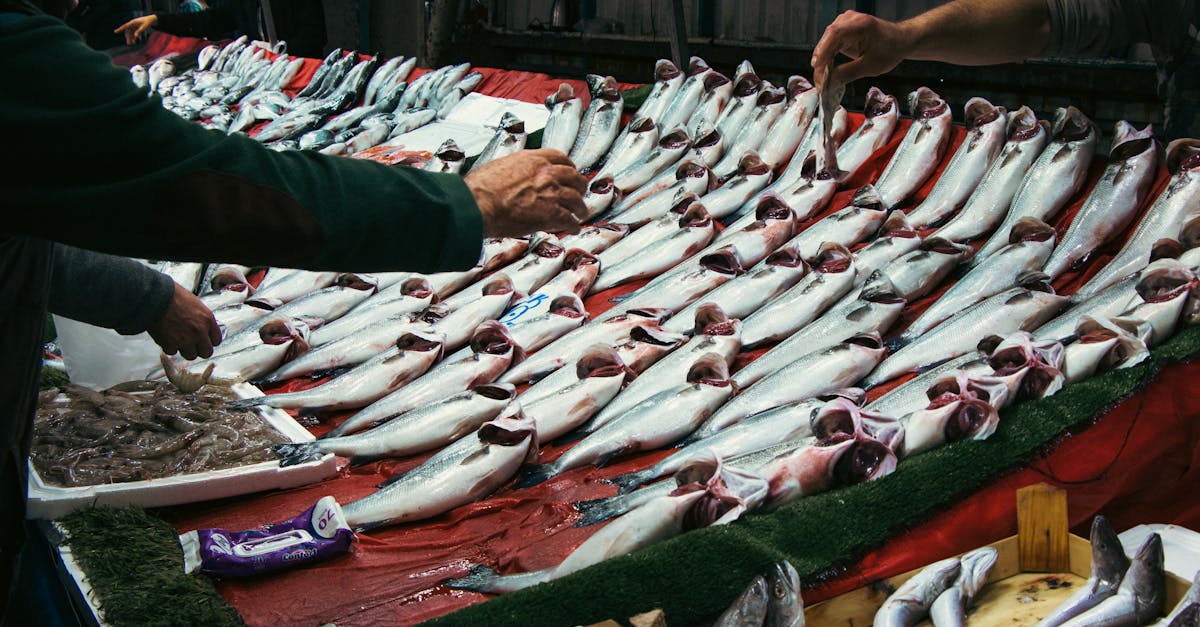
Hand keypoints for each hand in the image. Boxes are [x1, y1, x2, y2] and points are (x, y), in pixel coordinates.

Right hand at [114, 14, 158, 45]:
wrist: (151, 20)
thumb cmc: (147, 22)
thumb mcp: (144, 27)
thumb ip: (139, 31)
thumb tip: (135, 36)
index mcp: (132, 22)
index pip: (125, 26)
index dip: (120, 29)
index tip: (115, 32)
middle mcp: (132, 24)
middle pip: (128, 31)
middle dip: (128, 37)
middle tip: (129, 44)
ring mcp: (133, 26)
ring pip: (130, 33)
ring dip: (130, 38)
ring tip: (132, 44)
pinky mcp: (136, 28)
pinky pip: (133, 33)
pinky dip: (133, 37)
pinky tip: (134, 41)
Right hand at [147, 283, 221, 359]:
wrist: (155, 298)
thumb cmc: (173, 296)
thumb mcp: (195, 304)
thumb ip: (202, 318)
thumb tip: (204, 327)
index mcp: (207, 319)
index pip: (217, 340)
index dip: (210, 341)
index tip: (205, 340)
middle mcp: (199, 332)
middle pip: (206, 352)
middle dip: (200, 349)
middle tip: (193, 344)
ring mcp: (185, 340)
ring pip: (191, 356)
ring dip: (185, 349)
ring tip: (178, 340)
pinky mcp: (170, 344)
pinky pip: (173, 352)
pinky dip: (170, 346)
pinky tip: (167, 337)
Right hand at [464, 148, 587, 237]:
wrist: (478, 204)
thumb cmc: (480, 189)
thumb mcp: (499, 166)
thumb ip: (514, 169)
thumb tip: (513, 176)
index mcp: (532, 159)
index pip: (559, 157)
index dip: (568, 166)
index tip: (569, 171)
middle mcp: (546, 173)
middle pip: (573, 177)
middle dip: (579, 185)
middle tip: (580, 191)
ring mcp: (551, 193)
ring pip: (576, 199)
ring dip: (580, 207)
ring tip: (581, 212)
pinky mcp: (551, 213)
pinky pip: (569, 219)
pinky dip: (573, 224)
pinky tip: (573, 227)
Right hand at [811, 11, 913, 90]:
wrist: (899, 40)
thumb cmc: (890, 49)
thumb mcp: (871, 66)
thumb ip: (848, 73)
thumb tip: (830, 82)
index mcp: (860, 24)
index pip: (834, 36)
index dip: (823, 55)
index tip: (819, 74)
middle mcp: (849, 20)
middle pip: (827, 40)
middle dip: (821, 64)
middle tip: (820, 84)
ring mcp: (844, 23)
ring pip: (825, 44)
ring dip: (822, 63)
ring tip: (823, 81)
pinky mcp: (842, 31)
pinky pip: (829, 45)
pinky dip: (827, 59)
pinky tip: (827, 72)